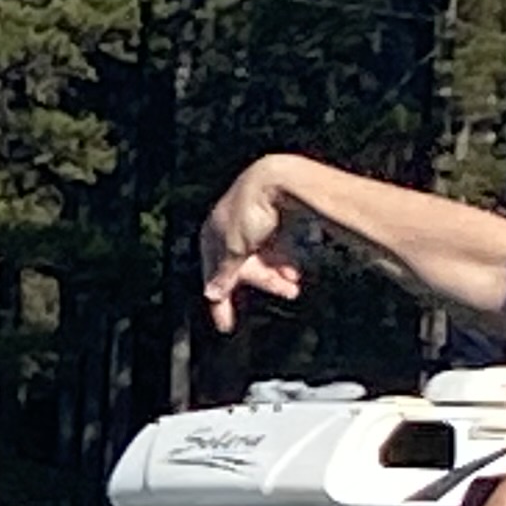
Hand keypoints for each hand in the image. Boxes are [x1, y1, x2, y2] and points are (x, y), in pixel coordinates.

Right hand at [200, 159, 309, 332]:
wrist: (280, 180)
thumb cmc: (250, 210)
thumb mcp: (235, 248)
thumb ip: (225, 274)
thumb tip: (211, 294)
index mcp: (211, 236)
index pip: (213, 276)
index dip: (220, 302)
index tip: (225, 325)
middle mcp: (229, 232)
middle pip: (242, 270)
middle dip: (264, 283)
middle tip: (286, 293)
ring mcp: (252, 227)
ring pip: (262, 261)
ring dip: (277, 276)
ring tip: (294, 284)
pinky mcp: (272, 222)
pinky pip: (275, 251)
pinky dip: (284, 262)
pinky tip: (294, 270)